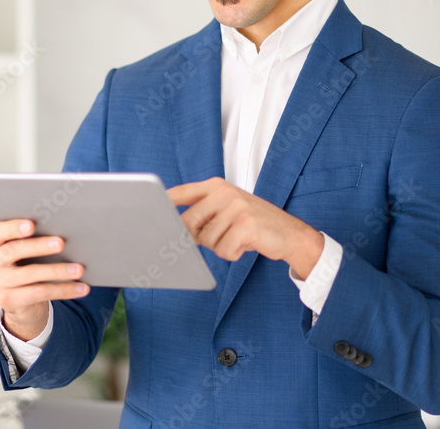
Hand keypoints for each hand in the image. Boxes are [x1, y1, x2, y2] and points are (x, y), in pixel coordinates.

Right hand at [0, 219, 88, 340]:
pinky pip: (40, 294)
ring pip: (30, 274)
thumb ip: (28, 237)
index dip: (13, 228)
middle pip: (12, 251)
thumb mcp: (18, 249)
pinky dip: (63, 289)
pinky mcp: (8, 301)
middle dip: (38, 246)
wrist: (15, 298)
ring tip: (79, 269)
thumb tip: (61, 226)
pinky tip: (81, 288)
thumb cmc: (20, 261)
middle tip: (61, 242)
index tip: (32, 224)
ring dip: (57, 271)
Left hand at [168, 177, 323, 279]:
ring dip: (220, 246)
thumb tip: (173, 228)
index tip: (149, 209)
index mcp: (217, 186)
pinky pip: (223, 250)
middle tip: (220, 236)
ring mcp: (236, 207)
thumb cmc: (253, 223)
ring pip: (207, 240)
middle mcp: (225, 192)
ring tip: (237, 237)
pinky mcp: (245, 225)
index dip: (164, 202)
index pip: (182, 192)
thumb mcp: (228, 208)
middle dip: (199, 237)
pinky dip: (233, 254)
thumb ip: (204, 212)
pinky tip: (245, 245)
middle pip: (189, 222)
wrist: (290, 233)